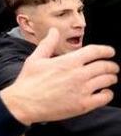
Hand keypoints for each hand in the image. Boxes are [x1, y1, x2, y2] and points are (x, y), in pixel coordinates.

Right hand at [0, 29, 117, 124]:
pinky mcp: (83, 105)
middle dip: (112, 66)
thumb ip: (48, 43)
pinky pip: (104, 97)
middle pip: (105, 66)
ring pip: (107, 81)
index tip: (110, 52)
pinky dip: (108, 94)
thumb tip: (54, 31)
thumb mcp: (35, 59)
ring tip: (110, 79)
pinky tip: (104, 92)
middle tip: (112, 67)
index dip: (106, 50)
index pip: (95, 51)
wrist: (23, 104)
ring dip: (111, 78)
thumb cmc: (28, 81)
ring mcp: (82, 90)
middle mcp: (78, 74)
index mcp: (68, 62)